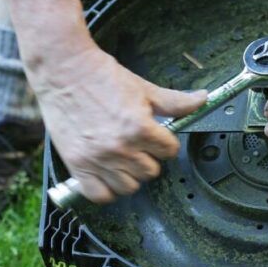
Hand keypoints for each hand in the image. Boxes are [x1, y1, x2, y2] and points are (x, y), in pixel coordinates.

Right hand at [33, 46, 206, 202]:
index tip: (157, 136)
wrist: (64, 71)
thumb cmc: (103, 77)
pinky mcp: (76, 165)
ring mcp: (96, 159)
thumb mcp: (145, 89)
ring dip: (130, 174)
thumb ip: (176, 101)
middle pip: (151, 171)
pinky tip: (109, 173)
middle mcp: (119, 148)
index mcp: (139, 128)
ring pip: (129, 187)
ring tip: (125, 157)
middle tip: (139, 143)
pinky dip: (107, 189)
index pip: (169, 151)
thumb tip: (203, 100)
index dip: (166, 142)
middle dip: (149, 157)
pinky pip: (100, 195)